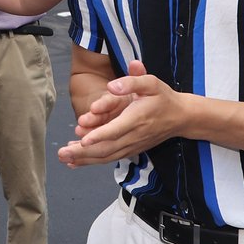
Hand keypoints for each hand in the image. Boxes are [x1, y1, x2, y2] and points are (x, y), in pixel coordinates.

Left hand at [57, 60, 182, 166]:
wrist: (181, 117)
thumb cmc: (163, 98)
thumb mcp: (151, 83)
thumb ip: (133, 80)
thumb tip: (112, 85)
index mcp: (137, 118)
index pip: (116, 130)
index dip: (99, 135)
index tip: (83, 140)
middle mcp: (133, 136)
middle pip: (106, 148)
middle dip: (83, 152)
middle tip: (62, 153)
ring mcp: (132, 145)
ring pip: (106, 156)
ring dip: (84, 159)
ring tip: (64, 159)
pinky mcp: (131, 150)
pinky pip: (110, 158)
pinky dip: (92, 161)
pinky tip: (76, 162)